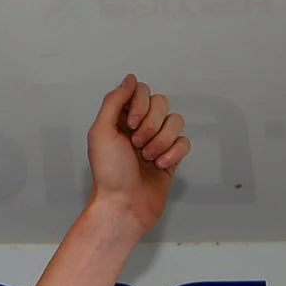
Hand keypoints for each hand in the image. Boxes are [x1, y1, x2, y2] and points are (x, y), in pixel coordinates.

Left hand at [86, 74, 189, 231]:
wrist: (123, 206)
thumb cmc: (109, 174)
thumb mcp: (101, 132)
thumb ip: (114, 101)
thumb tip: (129, 79)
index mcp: (120, 121)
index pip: (141, 92)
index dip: (140, 104)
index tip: (130, 124)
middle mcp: (138, 128)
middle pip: (161, 103)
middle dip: (151, 124)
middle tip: (137, 144)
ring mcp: (156, 142)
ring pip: (176, 122)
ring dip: (162, 141)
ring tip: (147, 158)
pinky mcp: (170, 157)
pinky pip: (185, 142)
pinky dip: (174, 154)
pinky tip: (160, 166)